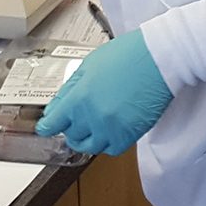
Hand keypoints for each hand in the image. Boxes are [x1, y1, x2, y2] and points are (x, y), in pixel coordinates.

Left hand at [34, 30, 173, 155]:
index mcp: (80, 97)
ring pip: (90, 146)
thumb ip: (71, 88)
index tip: (46, 127)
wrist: (159, 59)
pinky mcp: (129, 135)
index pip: (53, 123)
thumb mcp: (89, 64)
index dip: (48, 126)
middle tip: (74, 120)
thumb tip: (57, 107)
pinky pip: (111, 149)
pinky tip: (108, 131)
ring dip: (87, 138)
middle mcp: (93, 117)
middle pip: (71, 135)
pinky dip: (107, 143)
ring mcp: (111, 128)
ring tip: (92, 126)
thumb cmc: (128, 55)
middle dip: (70, 127)